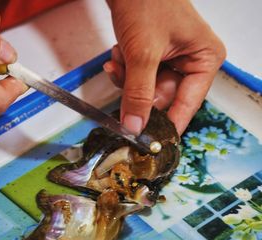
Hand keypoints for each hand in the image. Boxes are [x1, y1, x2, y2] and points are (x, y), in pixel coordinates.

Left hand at [105, 0, 225, 134]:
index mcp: (203, 59)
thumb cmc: (146, 2)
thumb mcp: (143, 53)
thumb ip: (138, 93)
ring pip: (144, 89)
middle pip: (161, 98)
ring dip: (127, 78)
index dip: (168, 125)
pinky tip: (117, 54)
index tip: (151, 143)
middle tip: (125, 78)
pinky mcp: (152, 55)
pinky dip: (123, 70)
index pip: (187, 104)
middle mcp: (190, 61)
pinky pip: (136, 77)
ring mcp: (170, 59)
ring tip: (121, 56)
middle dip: (137, 91)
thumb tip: (135, 127)